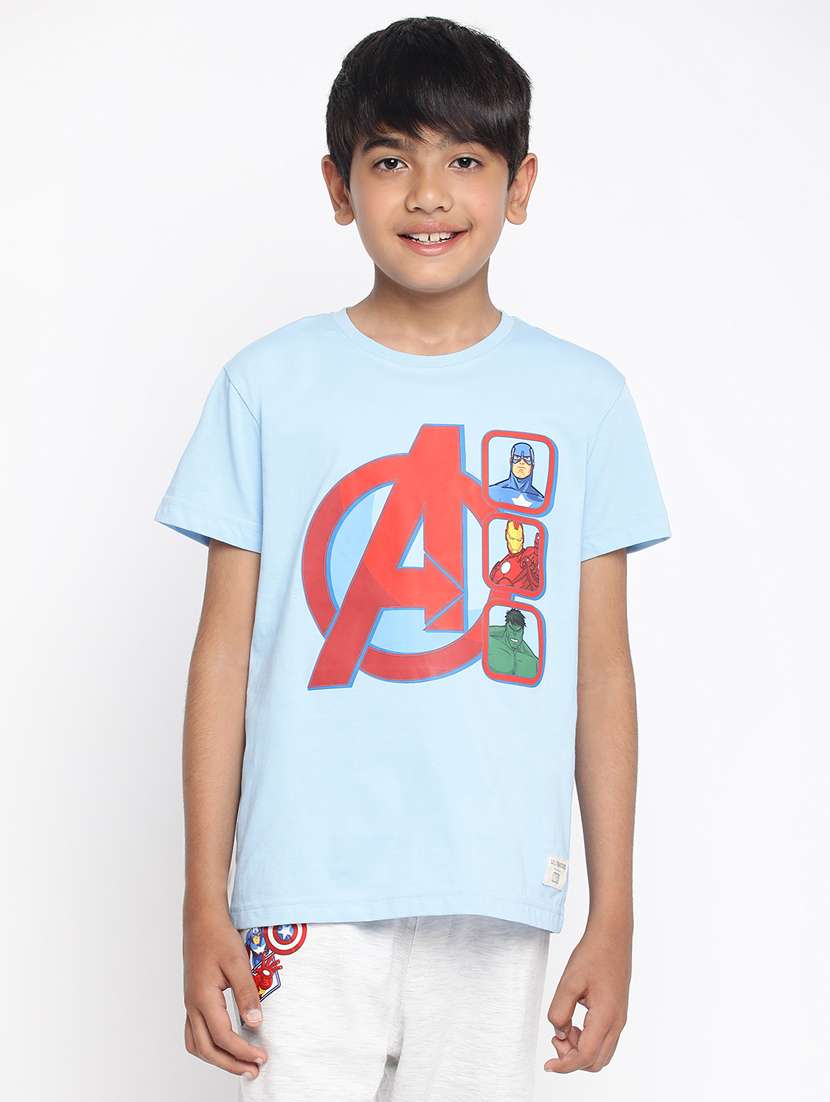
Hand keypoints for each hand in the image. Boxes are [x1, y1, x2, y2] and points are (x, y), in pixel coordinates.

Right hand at [183, 903, 267, 1079]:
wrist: (202, 919)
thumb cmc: (219, 936)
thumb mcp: (238, 962)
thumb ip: (246, 993)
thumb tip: (255, 1023)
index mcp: (202, 998)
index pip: (223, 1036)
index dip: (243, 1050)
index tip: (262, 1057)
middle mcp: (192, 1005)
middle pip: (207, 1049)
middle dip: (230, 1063)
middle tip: (253, 1070)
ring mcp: (189, 1003)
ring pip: (196, 1044)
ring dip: (217, 1058)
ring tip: (240, 1062)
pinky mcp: (192, 999)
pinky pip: (194, 1032)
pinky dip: (209, 1045)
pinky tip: (226, 1043)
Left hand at [544, 920, 631, 1072]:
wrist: (612, 936)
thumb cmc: (592, 954)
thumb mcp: (569, 981)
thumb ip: (560, 1011)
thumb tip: (560, 1032)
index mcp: (606, 1016)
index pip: (585, 1056)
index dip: (565, 1065)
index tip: (548, 1065)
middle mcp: (617, 1023)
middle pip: (595, 1062)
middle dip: (572, 1058)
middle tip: (556, 1038)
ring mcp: (619, 1019)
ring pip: (601, 1054)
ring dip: (580, 1050)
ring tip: (564, 1027)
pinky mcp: (617, 1013)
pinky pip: (603, 1040)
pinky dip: (587, 1041)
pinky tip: (574, 1023)